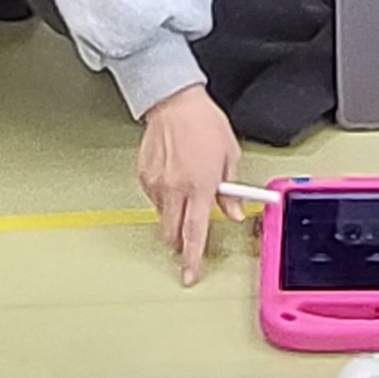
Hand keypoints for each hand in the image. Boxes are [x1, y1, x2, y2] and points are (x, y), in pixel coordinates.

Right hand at [135, 86, 246, 283]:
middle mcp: (175, 188)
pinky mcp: (144, 176)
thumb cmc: (204, 124)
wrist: (175, 102)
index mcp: (200, 186)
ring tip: (186, 189)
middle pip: (172, 233)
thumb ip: (231, 191)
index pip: (195, 233)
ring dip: (174, 216)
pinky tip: (174, 177)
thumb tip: (234, 213)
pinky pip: (154, 199)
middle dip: (181, 242)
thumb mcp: (230, 156)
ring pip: (162, 217)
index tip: (190, 275)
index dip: (193, 258)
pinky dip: (164, 197)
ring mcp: (156, 183)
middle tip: (190, 237)